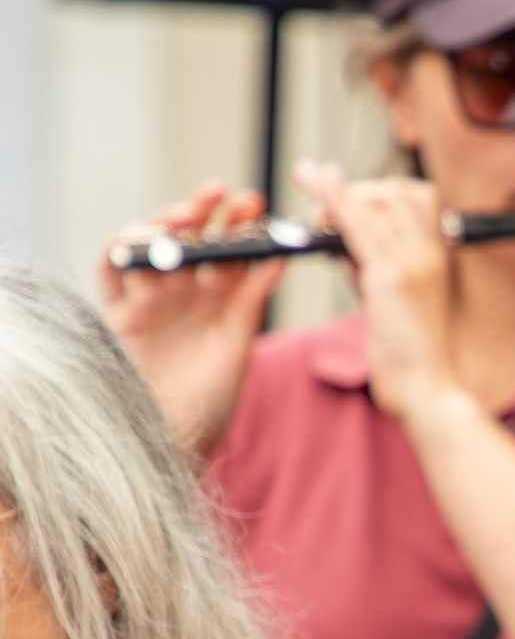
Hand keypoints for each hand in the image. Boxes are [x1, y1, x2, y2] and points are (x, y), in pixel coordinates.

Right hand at [97, 183, 284, 452]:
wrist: (171, 443)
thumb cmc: (208, 406)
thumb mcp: (236, 344)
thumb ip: (250, 299)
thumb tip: (278, 254)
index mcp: (220, 304)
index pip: (230, 252)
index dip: (241, 226)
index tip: (257, 206)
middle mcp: (184, 297)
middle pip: (191, 240)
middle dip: (207, 213)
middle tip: (226, 195)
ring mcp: (150, 302)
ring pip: (152, 246)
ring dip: (167, 223)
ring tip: (188, 215)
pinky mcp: (116, 313)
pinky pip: (111, 268)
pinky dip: (125, 248)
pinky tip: (147, 239)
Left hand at [294, 160, 453, 421]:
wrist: (426, 389)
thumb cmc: (411, 355)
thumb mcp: (397, 301)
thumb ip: (378, 268)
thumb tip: (347, 243)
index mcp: (439, 257)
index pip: (419, 196)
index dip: (383, 190)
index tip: (353, 201)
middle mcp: (431, 252)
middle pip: (394, 191)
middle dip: (356, 191)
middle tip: (322, 206)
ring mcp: (413, 261)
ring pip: (373, 201)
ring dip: (335, 192)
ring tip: (307, 192)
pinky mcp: (390, 276)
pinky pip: (356, 222)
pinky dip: (330, 195)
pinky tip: (309, 178)